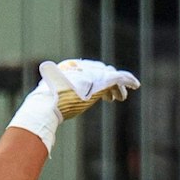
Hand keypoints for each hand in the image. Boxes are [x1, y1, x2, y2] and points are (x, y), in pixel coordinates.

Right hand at [9, 59, 137, 153]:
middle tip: (112, 97)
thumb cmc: (44, 109)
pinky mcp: (101, 81)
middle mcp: (80, 67)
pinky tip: (135, 85)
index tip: (99, 93)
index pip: (86, 71)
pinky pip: (119, 77)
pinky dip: (128, 80)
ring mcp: (91, 73)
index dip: (94, 80)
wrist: (46, 106)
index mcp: (68, 69)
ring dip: (117, 86)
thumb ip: (55, 100)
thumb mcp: (49, 101)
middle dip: (107, 83)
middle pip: (99, 72)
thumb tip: (47, 112)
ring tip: (121, 98)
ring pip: (110, 75)